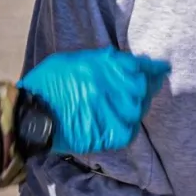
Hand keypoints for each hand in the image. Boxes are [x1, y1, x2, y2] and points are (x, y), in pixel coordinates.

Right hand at [17, 46, 170, 154]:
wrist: (33, 115)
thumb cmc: (48, 83)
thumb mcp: (72, 60)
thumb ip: (98, 60)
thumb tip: (117, 60)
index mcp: (102, 66)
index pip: (138, 66)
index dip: (152, 67)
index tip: (161, 68)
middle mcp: (112, 87)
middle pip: (142, 87)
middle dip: (148, 85)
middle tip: (151, 84)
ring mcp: (112, 112)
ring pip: (138, 108)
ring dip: (139, 104)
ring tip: (134, 102)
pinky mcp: (109, 134)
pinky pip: (129, 129)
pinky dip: (129, 124)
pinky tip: (123, 120)